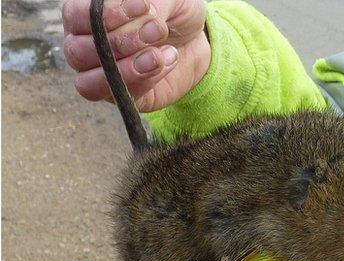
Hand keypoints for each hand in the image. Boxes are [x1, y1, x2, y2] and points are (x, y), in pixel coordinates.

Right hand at [62, 0, 210, 111]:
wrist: (195, 41)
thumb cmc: (171, 12)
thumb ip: (151, 5)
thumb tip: (139, 19)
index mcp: (86, 16)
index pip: (74, 16)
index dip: (106, 15)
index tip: (144, 6)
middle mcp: (85, 46)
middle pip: (77, 51)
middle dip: (121, 41)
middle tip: (157, 30)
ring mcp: (100, 76)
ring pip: (89, 83)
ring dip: (127, 68)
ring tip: (158, 55)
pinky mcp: (123, 97)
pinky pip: (121, 96)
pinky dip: (146, 80)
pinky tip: (168, 60)